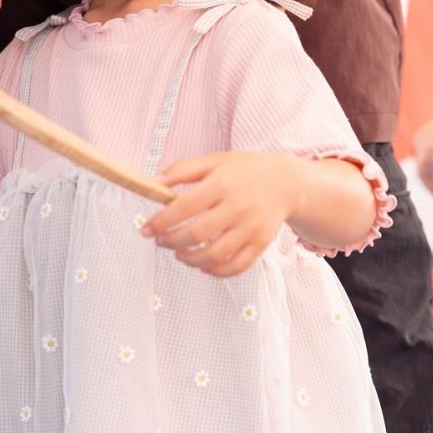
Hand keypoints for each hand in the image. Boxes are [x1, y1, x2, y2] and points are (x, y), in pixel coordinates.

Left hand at [141, 152, 299, 277]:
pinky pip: (236, 266)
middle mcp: (237, 206)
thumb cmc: (244, 170)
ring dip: (190, 259)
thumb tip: (152, 182)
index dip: (160, 222)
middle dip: (171, 242)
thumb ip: (182, 169)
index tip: (146, 230)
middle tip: (160, 242)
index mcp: (221, 183)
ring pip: (214, 254)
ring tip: (179, 254)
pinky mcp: (261, 243)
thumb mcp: (214, 160)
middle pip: (196, 234)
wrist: (286, 182)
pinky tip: (203, 266)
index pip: (183, 207)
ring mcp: (251, 227)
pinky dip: (216, 271)